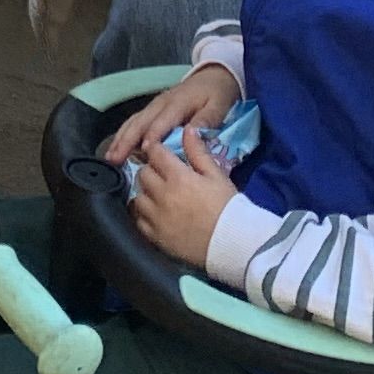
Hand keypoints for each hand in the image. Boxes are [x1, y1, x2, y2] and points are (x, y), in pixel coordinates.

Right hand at [107, 63, 240, 171]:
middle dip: (126, 140)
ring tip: (110, 157)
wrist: (214, 74)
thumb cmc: (216, 93)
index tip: (145, 151)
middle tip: (115, 159)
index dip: (153, 135)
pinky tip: (118, 147)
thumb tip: (190, 134)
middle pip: (140, 122)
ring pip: (133, 121)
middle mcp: (161, 103)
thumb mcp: (218, 105)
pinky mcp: (153, 109)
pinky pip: (135, 121)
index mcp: (177, 103)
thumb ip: (206, 120)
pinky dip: (124, 134)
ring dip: (121, 138)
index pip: (162, 121)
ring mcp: (154, 105)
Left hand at [126, 123, 241, 267]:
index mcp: (178, 177)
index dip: (158, 150)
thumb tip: (187, 129)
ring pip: (138, 197)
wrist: (234, 244)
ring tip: (159, 195)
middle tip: (163, 175)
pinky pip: (139, 221)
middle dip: (151, 170)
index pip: (155, 153)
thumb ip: (198, 152)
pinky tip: (156, 214)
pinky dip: (144, 215)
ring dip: (146, 193)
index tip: (162, 154)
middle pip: (143, 173)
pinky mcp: (155, 237)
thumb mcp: (216, 175)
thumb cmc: (228, 207)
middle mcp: (162, 196)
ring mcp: (156, 218)